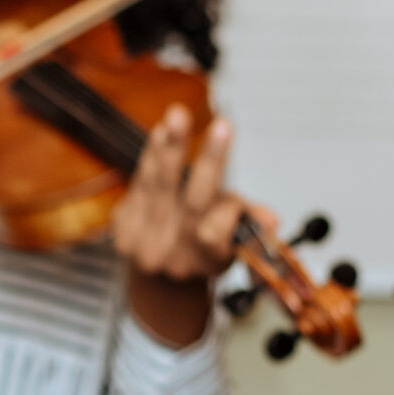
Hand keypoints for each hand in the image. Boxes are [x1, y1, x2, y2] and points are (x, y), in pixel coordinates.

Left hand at [109, 109, 246, 282]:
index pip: (216, 234)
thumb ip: (249, 224)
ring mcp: (144, 245)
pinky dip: (151, 156)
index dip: (229, 209)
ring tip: (178, 116)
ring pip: (160, 188)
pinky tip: (161, 134)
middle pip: (192, 203)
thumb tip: (271, 220)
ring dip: (170, 149)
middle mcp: (173, 258)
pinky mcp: (122, 229)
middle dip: (209, 161)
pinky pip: (139, 185)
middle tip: (220, 126)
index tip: (240, 192)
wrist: (159, 278)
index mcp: (205, 263)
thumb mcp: (232, 241)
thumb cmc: (202, 248)